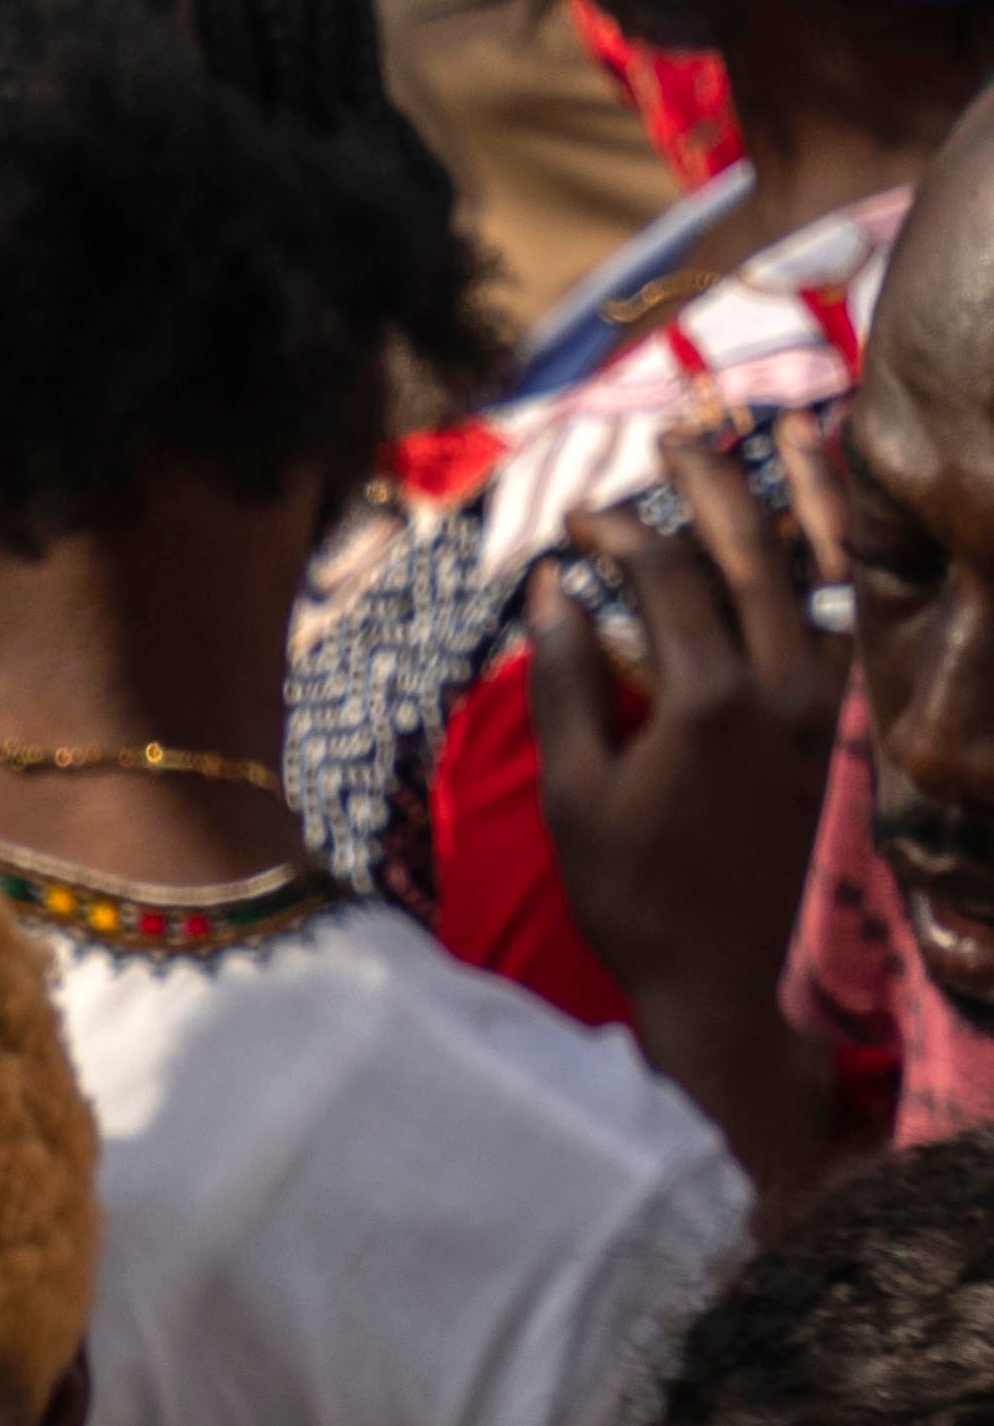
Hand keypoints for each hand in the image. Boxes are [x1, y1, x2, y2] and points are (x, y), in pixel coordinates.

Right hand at [528, 414, 859, 1182]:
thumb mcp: (576, 797)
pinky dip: (858, 564)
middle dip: (710, 480)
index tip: (580, 521)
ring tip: (795, 435)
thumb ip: (568, 683)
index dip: (619, 530)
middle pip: (752, 549)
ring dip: (812, 495)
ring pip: (834, 572)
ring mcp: (843, 707)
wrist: (745, 990)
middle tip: (678, 435)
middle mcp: (789, 688)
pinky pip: (870, 623)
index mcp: (708, 701)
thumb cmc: (643, 902)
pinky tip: (847, 531)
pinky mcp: (870, 732)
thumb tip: (554, 589)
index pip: (664, 573)